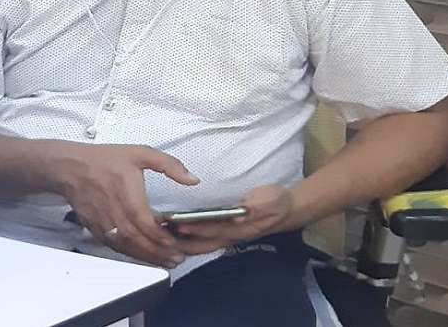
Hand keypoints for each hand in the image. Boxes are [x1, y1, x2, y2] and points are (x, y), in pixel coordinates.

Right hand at [54, 143, 198, 267]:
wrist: (70, 167)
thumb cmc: (105, 160)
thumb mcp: (141, 153)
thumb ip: (169, 165)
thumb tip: (192, 179)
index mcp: (127, 193)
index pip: (145, 222)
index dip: (160, 237)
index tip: (174, 243)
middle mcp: (114, 211)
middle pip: (137, 240)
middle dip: (158, 252)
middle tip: (176, 258)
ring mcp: (104, 223)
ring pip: (127, 246)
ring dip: (146, 257)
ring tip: (164, 261)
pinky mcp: (96, 229)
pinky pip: (115, 246)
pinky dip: (130, 254)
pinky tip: (143, 255)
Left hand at [166, 185, 294, 255]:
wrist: (287, 211)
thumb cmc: (276, 202)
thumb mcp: (269, 200)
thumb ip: (255, 207)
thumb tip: (239, 214)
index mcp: (240, 228)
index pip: (214, 230)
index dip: (196, 228)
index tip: (178, 224)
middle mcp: (231, 237)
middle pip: (202, 245)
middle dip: (181, 241)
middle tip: (161, 234)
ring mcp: (227, 238)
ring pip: (200, 247)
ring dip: (181, 244)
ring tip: (161, 237)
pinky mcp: (224, 236)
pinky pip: (203, 244)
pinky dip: (188, 243)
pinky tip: (175, 238)